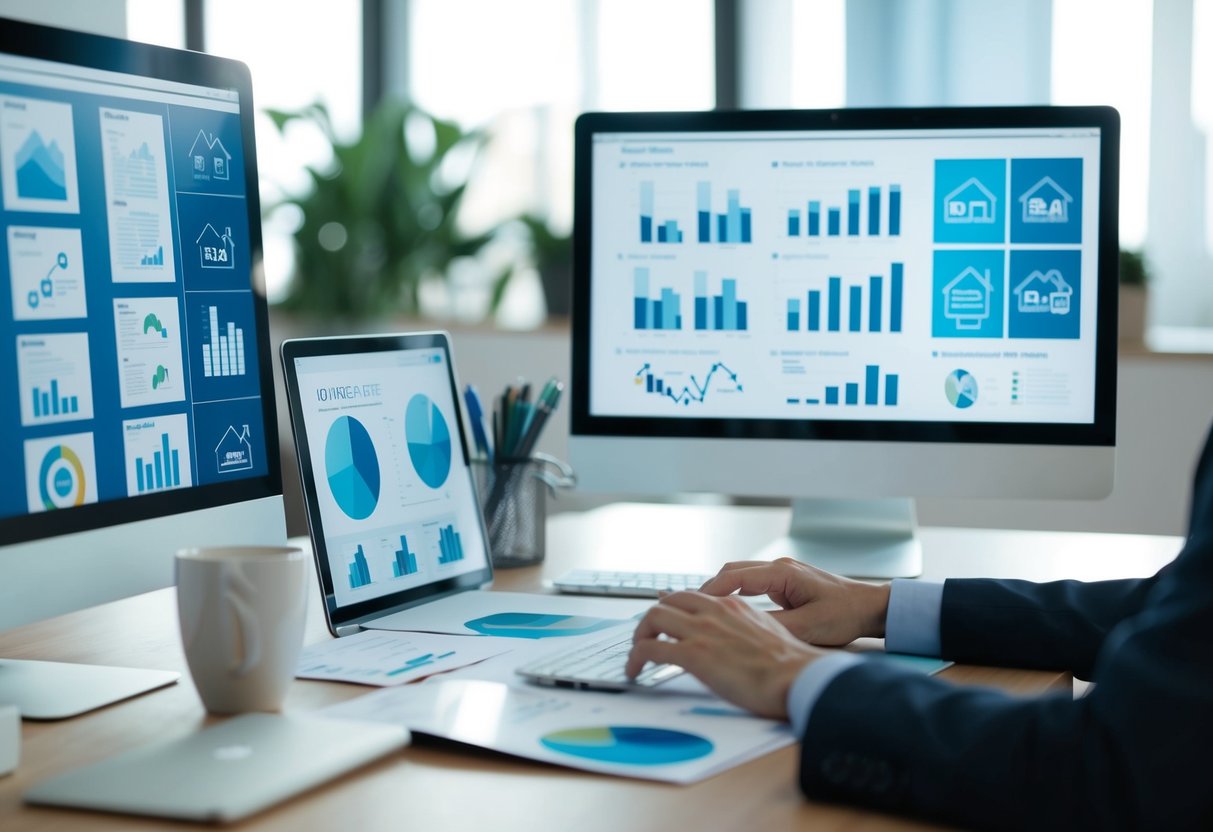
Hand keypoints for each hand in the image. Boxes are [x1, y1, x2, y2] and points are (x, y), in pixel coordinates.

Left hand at [624, 591, 825, 719]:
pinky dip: (635, 658)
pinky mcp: (694, 654)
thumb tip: (734, 641)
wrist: (799, 677)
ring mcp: (702, 631)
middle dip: (651, 620)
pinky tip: (634, 671)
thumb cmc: (790, 664)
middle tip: (647, 638)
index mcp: (732, 606)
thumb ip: (743, 628)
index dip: (672, 608)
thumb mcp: (767, 632)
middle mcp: (714, 611)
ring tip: (636, 654)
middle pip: (667, 602)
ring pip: (653, 618)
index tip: (663, 621)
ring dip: (639, 636)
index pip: (690, 597)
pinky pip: (650, 649)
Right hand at [698, 558, 889, 646]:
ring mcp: (782, 575)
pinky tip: (727, 612)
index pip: (734, 576)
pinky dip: (735, 596)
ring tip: (701, 611)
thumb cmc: (846, 614)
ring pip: (740, 577)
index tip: (690, 605)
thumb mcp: (809, 627)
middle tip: (687, 608)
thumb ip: (775, 628)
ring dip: (721, 592)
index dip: (710, 591)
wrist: (871, 607)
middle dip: (709, 590)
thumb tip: (742, 632)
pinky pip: (752, 586)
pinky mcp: (786, 585)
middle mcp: (779, 568)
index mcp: (782, 573)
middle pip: (732, 572)